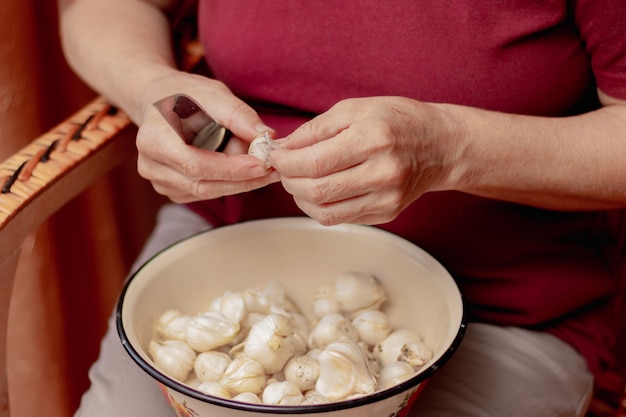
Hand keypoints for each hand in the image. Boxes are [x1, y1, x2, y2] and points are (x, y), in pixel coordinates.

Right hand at [135, 71, 279, 202]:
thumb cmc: (186, 95)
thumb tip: (266, 136)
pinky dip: (228, 183)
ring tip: (260, 164)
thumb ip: (238, 116)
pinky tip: (244, 170)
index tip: (261, 165)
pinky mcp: (172, 189)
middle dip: (241, 179)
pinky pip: (205, 192)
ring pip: (206, 191)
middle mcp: (150, 165)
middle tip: (272, 170)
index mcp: (154, 139)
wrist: (160, 101)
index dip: (230, 169)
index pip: (196, 164)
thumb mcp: (213, 94)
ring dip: (238, 182)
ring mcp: (159, 181)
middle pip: (203, 184)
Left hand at [269, 97, 459, 224]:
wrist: (440, 146)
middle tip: (284, 169)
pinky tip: (319, 190)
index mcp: (374, 139)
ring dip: (301, 198)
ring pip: (325, 212)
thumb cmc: (397, 120)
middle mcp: (383, 172)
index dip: (285, 163)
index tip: (275, 157)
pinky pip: (341, 218)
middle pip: (316, 191)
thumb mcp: (355, 109)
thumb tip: (283, 149)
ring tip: (298, 180)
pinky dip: (320, 207)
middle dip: (289, 181)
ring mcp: (387, 198)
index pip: (314, 162)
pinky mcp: (388, 214)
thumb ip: (315, 129)